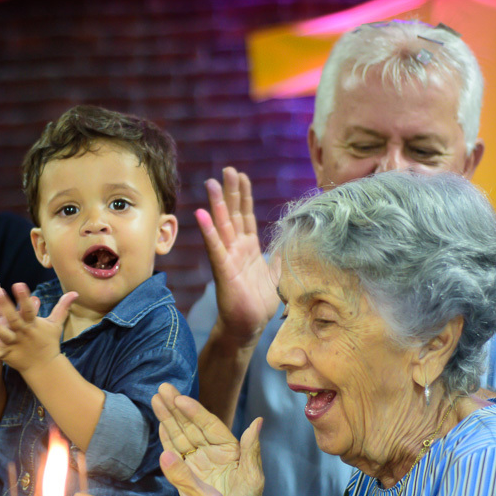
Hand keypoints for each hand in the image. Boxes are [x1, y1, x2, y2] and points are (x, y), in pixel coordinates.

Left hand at [0, 282, 76, 374]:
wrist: (45, 367)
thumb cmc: (48, 342)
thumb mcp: (56, 324)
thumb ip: (63, 306)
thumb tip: (76, 292)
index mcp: (33, 323)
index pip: (29, 308)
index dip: (24, 297)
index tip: (18, 283)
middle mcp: (23, 332)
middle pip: (14, 318)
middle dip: (6, 305)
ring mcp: (14, 343)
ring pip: (4, 335)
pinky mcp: (7, 354)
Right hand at [152, 383, 263, 495]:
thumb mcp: (253, 478)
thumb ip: (252, 450)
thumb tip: (258, 421)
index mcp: (230, 449)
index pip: (210, 425)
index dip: (195, 412)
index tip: (181, 399)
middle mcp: (212, 452)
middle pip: (191, 425)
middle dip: (176, 407)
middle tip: (163, 388)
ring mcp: (197, 462)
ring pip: (180, 435)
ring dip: (168, 417)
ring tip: (156, 398)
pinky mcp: (185, 474)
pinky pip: (174, 452)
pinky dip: (166, 437)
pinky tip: (159, 423)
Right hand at [196, 168, 281, 345]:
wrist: (248, 326)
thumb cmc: (259, 302)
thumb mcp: (278, 274)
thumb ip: (282, 256)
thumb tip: (294, 241)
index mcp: (250, 247)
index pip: (246, 215)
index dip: (244, 195)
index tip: (241, 175)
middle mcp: (237, 248)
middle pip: (233, 214)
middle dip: (230, 191)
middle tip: (227, 170)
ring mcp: (228, 257)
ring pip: (222, 225)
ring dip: (216, 204)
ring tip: (211, 184)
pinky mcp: (223, 270)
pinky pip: (215, 247)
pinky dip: (208, 231)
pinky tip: (201, 214)